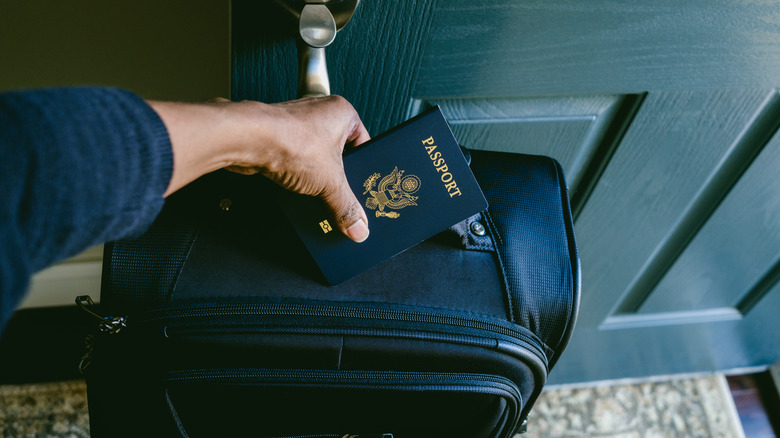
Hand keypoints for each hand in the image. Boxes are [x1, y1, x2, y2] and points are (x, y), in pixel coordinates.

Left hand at [149, 95, 370, 241]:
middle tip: (341, 195)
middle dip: (337, 176)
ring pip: (314, 157)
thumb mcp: (330, 182)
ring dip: (315, 177)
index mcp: (342, 113)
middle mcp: (319, 113)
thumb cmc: (290, 140)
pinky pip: (294, 160)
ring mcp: (296, 124)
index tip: (363, 188)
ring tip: (318, 194)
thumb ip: (347, 206)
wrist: (248, 138)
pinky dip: (295, 175)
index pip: (364, 143)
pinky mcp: (276, 136)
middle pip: (338, 153)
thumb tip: (359, 227)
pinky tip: (296, 189)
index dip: (363, 168)